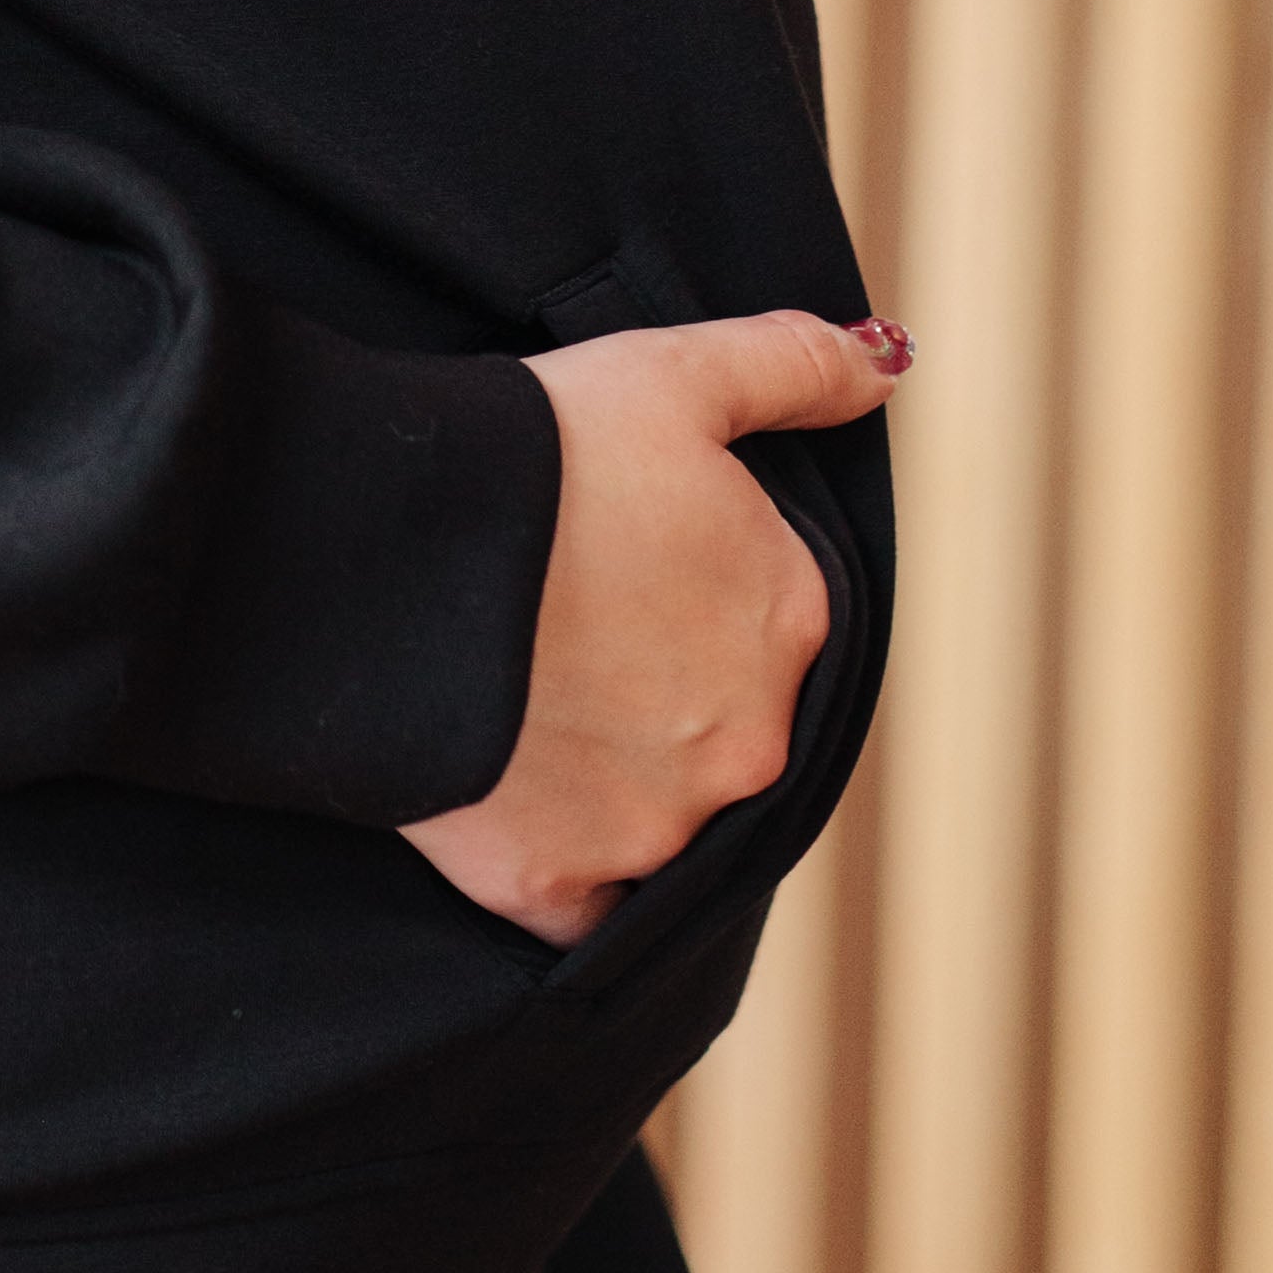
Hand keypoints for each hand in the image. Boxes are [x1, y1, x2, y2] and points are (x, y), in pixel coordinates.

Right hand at [400, 310, 909, 948]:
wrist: (386, 548)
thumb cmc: (533, 450)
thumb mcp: (672, 372)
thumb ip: (794, 367)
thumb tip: (886, 368)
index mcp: (788, 616)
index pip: (767, 615)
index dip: (685, 582)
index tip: (612, 558)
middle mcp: (748, 738)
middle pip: (716, 723)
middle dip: (652, 687)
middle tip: (556, 626)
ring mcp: (657, 824)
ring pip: (654, 813)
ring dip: (603, 772)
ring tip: (517, 696)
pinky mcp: (558, 883)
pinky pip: (579, 905)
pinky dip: (555, 867)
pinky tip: (508, 799)